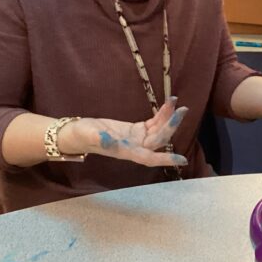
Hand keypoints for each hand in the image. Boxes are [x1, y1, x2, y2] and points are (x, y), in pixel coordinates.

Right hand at [61, 97, 189, 166]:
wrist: (78, 133)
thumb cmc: (82, 136)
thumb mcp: (89, 136)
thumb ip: (99, 140)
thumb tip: (108, 141)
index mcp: (127, 152)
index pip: (149, 158)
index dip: (166, 159)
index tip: (182, 160)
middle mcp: (136, 148)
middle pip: (159, 140)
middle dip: (172, 126)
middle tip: (183, 110)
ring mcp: (138, 139)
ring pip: (159, 130)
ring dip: (169, 117)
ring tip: (175, 101)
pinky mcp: (137, 130)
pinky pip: (153, 123)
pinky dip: (161, 114)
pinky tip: (168, 104)